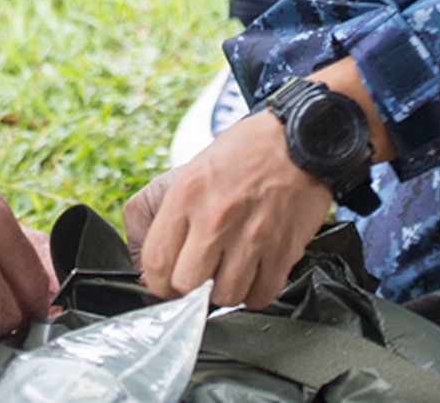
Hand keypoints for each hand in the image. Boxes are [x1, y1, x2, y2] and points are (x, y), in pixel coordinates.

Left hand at [126, 109, 334, 308]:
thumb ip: (151, 216)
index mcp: (186, 194)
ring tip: (225, 270)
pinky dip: (252, 293)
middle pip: (186, 285)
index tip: (163, 279)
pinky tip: (250, 272)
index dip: (155, 280)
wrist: (299, 141)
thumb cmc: (242, 155)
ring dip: (222, 290)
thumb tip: (139, 261)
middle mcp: (217, 217)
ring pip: (224, 297)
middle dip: (186, 287)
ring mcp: (252, 237)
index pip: (155, 262)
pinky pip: (259, 297)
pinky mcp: (283, 251)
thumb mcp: (184, 173)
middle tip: (195, 276)